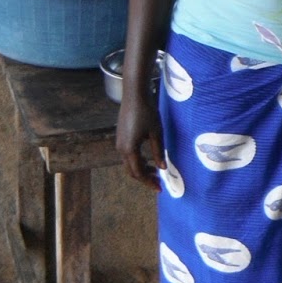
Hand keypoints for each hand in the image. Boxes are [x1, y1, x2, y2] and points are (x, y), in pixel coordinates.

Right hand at [116, 76, 163, 190]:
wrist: (134, 94)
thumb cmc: (147, 112)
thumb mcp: (156, 133)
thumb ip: (158, 152)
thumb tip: (162, 168)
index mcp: (129, 150)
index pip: (138, 173)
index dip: (148, 182)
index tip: (159, 188)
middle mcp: (121, 148)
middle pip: (131, 171)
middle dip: (144, 178)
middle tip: (158, 182)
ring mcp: (119, 142)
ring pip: (128, 163)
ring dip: (140, 169)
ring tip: (154, 171)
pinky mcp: (120, 136)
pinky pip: (127, 155)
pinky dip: (137, 161)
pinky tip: (147, 158)